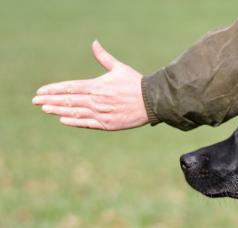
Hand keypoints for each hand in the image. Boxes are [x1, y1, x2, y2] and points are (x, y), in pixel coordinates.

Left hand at [32, 40, 148, 129]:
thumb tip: (94, 43)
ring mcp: (102, 113)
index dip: (53, 89)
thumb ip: (104, 58)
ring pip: (75, 112)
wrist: (152, 101)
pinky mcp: (108, 124)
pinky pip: (87, 124)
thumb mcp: (120, 68)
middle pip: (68, 100)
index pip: (70, 88)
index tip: (41, 91)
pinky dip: (74, 122)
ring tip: (45, 109)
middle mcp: (97, 100)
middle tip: (35, 101)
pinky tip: (63, 120)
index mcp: (97, 86)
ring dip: (58, 110)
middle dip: (50, 100)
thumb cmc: (136, 83)